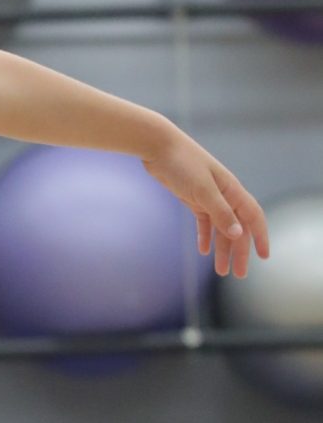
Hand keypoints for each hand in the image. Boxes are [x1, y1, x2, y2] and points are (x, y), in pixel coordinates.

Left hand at [141, 127, 269, 280]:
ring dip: (222, 249)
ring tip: (221, 271)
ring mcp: (209, 197)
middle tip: (240, 274)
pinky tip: (204, 251)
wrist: (158, 147)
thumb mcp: (202, 190)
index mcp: (232, 191)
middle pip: (237, 228)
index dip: (260, 237)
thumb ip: (220, 212)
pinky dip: (205, 236)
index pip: (253, 218)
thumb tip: (238, 234)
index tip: (264, 257)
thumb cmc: (183, 164)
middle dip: (240, 252)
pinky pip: (204, 222)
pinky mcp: (193, 199)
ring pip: (220, 228)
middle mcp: (224, 195)